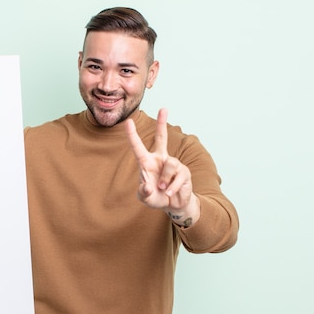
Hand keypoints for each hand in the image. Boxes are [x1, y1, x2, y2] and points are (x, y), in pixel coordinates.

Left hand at [125, 108, 199, 224]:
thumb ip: (143, 193)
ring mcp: (173, 164)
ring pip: (170, 165)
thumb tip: (148, 187)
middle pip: (162, 138)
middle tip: (163, 108)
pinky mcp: (184, 171)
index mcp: (147, 162)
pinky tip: (169, 192)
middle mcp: (160, 159)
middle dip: (162, 123)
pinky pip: (177, 177)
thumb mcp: (145, 197)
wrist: (172, 205)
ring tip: (163, 188)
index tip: (129, 122)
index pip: (138, 147)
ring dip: (164, 180)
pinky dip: (172, 188)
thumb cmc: (155, 197)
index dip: (133, 135)